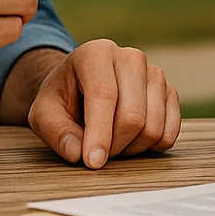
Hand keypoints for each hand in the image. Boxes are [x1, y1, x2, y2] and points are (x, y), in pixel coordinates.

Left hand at [26, 40, 180, 167]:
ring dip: (131, 148)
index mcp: (96, 53)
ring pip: (153, 126)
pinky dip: (151, 147)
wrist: (82, 86)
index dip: (100, 134)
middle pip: (133, 116)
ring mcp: (154, 73)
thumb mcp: (44, 113)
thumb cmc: (63, 98)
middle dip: (114, 146)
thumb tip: (77, 153)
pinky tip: (131, 141)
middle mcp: (130, 57)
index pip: (104, 95)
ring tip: (111, 144)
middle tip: (96, 154)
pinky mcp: (169, 91)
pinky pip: (170, 131)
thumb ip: (55, 132)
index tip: (92, 162)